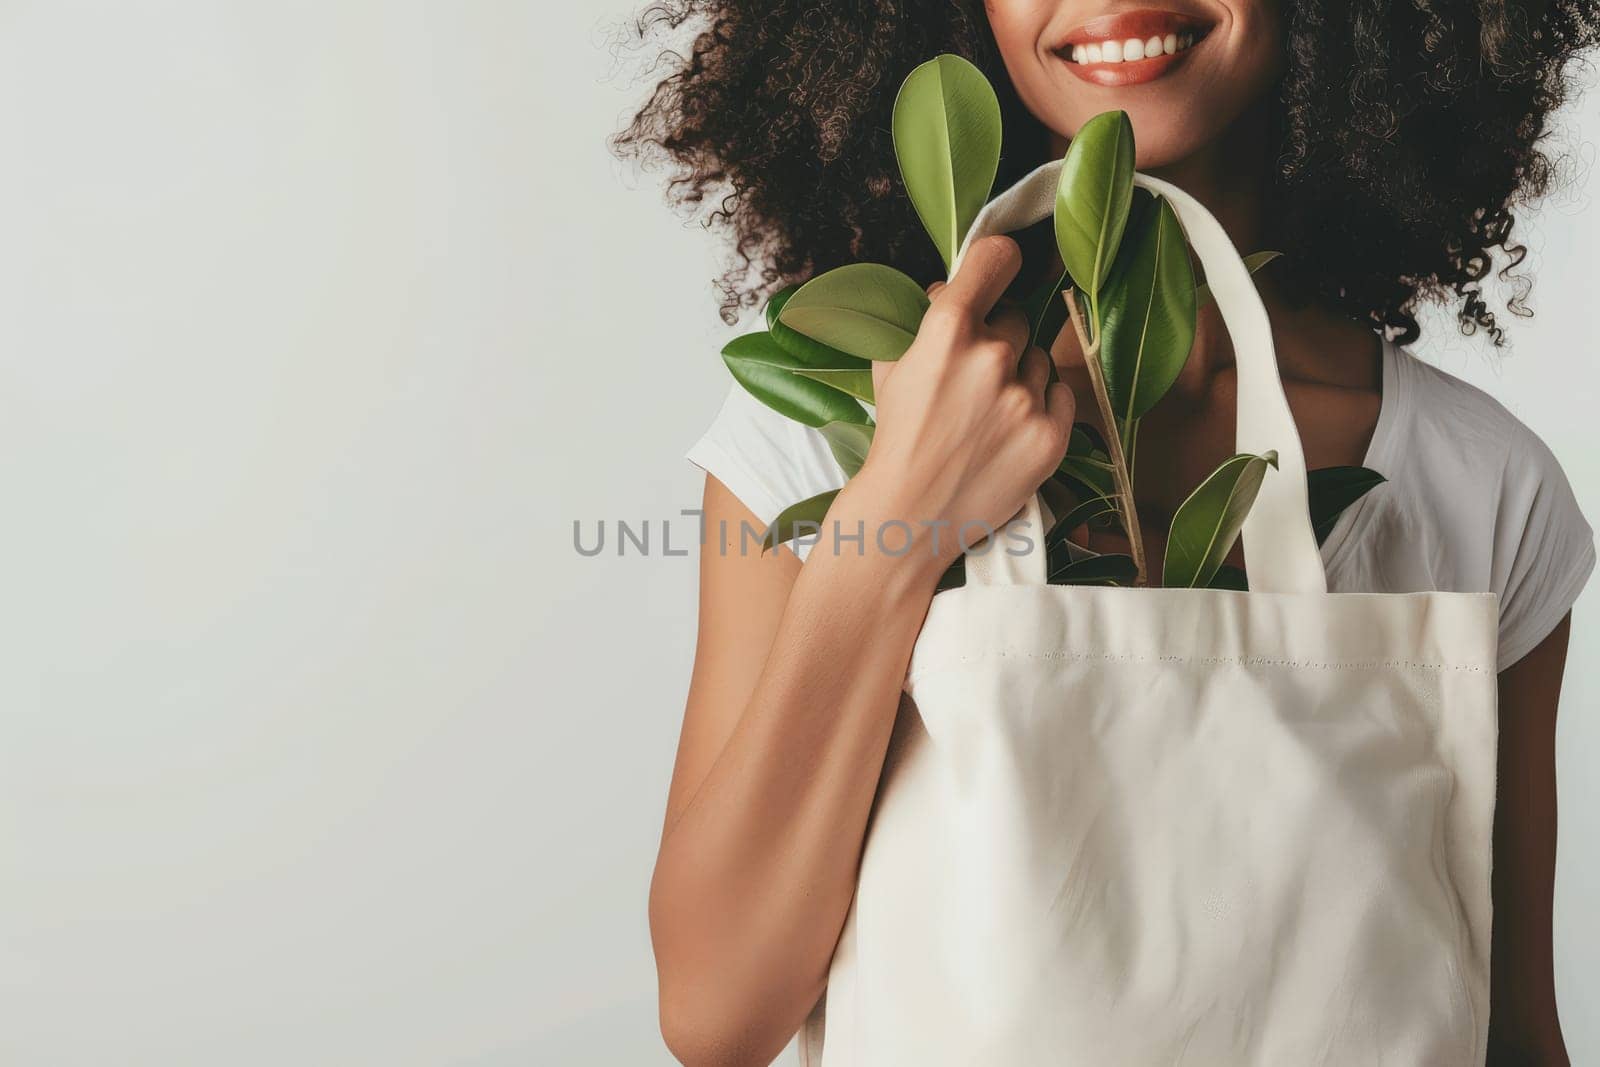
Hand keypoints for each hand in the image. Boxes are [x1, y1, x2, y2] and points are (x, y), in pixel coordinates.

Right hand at [844, 235, 1075, 574]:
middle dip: (999, 338)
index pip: (996, 257)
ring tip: (989, 412)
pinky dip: (1042, 406)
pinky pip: (1063, 395)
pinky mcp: (1051, 436)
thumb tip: (955, 288)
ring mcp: (1025, 399)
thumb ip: (925, 319)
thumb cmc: (896, 439)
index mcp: (948, 330)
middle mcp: (992, 357)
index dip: (997, 261)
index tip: (998, 271)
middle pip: (1017, 318)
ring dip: (1021, 375)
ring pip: (1041, 359)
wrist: (909, 515)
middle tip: (974, 376)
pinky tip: (1011, 429)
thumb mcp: (891, 366)